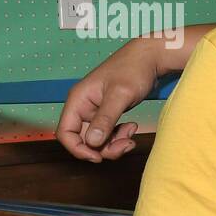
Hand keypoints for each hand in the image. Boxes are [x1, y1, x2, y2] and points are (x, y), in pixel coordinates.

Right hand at [55, 38, 161, 161]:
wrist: (150, 58)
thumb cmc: (133, 70)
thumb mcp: (120, 95)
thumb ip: (106, 118)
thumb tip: (92, 142)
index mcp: (78, 100)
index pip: (65, 132)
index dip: (78, 149)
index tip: (98, 157)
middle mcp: (83, 106)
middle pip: (84, 140)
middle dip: (104, 147)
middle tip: (126, 144)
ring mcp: (96, 111)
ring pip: (98, 139)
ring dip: (115, 143)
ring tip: (132, 132)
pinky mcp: (108, 113)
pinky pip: (108, 133)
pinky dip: (120, 136)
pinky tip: (132, 127)